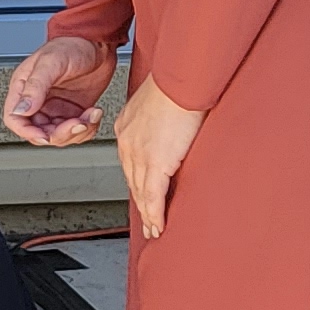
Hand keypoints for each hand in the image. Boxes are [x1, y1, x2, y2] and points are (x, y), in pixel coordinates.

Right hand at [0, 34, 113, 147]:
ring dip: (77, 131)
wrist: (99, 42)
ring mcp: (57, 108)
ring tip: (90, 115)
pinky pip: (76, 130)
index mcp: (24, 88)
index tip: (45, 136)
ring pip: (59, 135)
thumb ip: (35, 87)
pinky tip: (94, 113)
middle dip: (60, 133)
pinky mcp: (73, 111)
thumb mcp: (50, 63)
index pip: (15, 118)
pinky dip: (88, 127)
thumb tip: (21, 109)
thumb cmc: (71, 45)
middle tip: (76, 123)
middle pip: (39, 132)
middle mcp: (39, 101)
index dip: (27, 132)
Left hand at [116, 76, 204, 238]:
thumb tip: (176, 131)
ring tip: (153, 229)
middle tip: (146, 219)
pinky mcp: (155, 163)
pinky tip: (157, 226)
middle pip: (132, 180)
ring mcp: (139, 154)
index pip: (130, 161)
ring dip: (147, 214)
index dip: (136, 180)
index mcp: (127, 125)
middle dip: (139, 201)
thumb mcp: (162, 103)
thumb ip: (163, 121)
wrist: (182, 80)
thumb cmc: (179, 83)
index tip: (141, 193)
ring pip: (140, 192)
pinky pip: (152, 197)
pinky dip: (155, 215)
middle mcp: (127, 141)